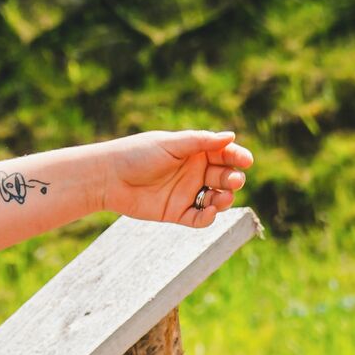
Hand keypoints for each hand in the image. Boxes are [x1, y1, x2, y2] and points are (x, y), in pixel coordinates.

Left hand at [108, 130, 250, 226]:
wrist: (108, 177)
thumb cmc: (138, 154)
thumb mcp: (171, 144)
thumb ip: (201, 141)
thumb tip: (231, 136)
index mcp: (195, 152)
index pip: (224, 154)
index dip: (237, 157)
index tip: (246, 161)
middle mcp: (194, 172)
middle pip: (225, 177)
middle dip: (233, 179)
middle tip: (233, 180)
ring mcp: (187, 193)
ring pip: (217, 199)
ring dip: (225, 199)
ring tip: (221, 197)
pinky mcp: (177, 213)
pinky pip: (200, 218)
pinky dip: (209, 217)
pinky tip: (209, 211)